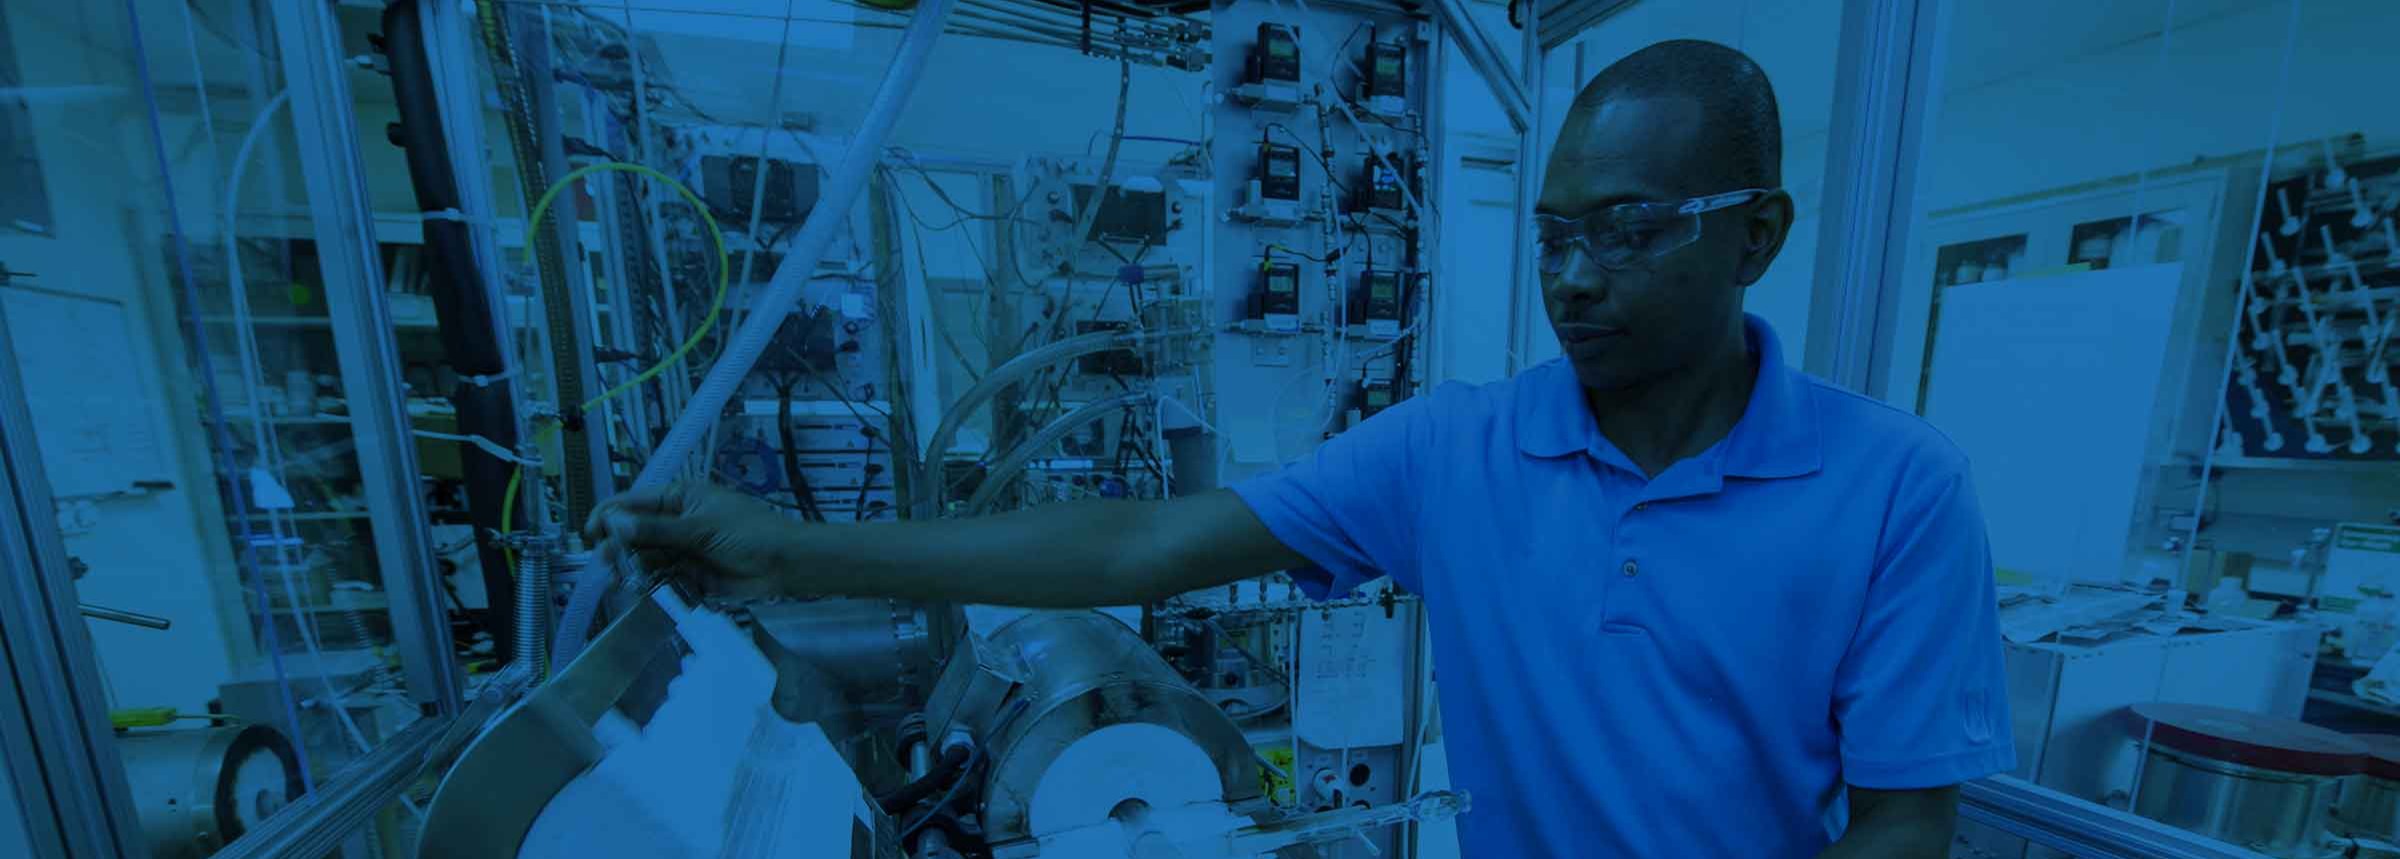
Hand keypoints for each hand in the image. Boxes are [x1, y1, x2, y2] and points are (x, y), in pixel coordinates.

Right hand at [584, 483, 796, 598]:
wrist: (784, 564)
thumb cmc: (748, 533)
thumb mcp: (701, 528)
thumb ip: (657, 530)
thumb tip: (616, 523)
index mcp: (679, 498)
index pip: (633, 502)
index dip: (609, 516)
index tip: (592, 534)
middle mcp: (676, 522)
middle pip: (635, 533)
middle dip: (618, 546)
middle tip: (607, 563)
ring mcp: (682, 549)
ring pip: (645, 558)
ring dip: (630, 568)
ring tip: (620, 580)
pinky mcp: (689, 574)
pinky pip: (660, 578)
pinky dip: (649, 584)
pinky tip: (638, 591)